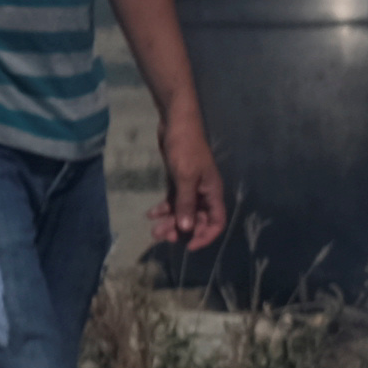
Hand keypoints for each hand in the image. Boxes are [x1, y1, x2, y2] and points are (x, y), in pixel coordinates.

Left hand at [156, 113, 227, 255]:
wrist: (177, 122)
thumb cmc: (186, 148)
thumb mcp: (186, 178)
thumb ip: (186, 204)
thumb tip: (187, 230)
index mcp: (212, 193)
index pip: (216, 222)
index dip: (205, 236)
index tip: (189, 245)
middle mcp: (204, 193)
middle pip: (197, 220)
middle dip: (181, 230)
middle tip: (162, 236)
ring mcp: (191, 187)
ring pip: (183, 212)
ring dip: (169, 221)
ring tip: (153, 229)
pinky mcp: (179, 180)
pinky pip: (173, 201)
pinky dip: (163, 208)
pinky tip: (151, 214)